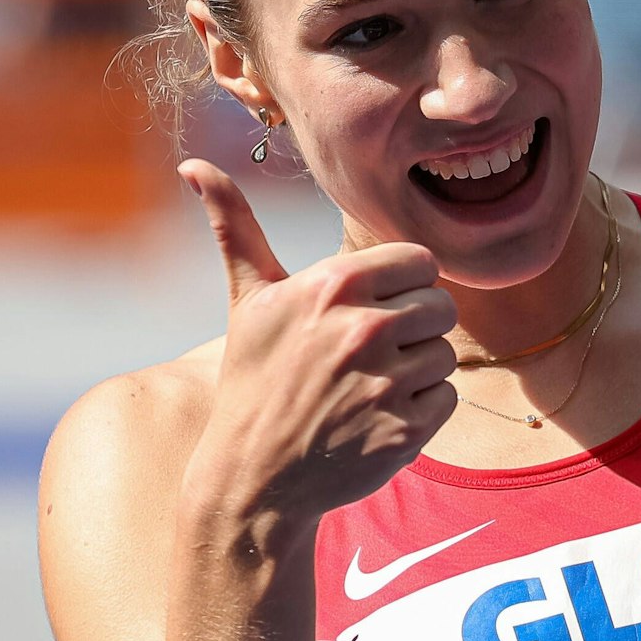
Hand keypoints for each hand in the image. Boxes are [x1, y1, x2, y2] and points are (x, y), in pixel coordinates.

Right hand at [178, 160, 457, 545]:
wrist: (255, 477)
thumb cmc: (254, 379)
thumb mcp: (248, 300)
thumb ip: (235, 226)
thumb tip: (193, 164)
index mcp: (332, 287)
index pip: (420, 262)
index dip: (402, 286)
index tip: (373, 309)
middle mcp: (362, 329)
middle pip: (441, 306)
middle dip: (414, 328)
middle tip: (370, 355)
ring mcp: (386, 382)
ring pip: (445, 353)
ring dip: (418, 371)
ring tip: (368, 387)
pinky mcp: (406, 429)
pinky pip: (447, 397)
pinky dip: (423, 410)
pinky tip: (378, 417)